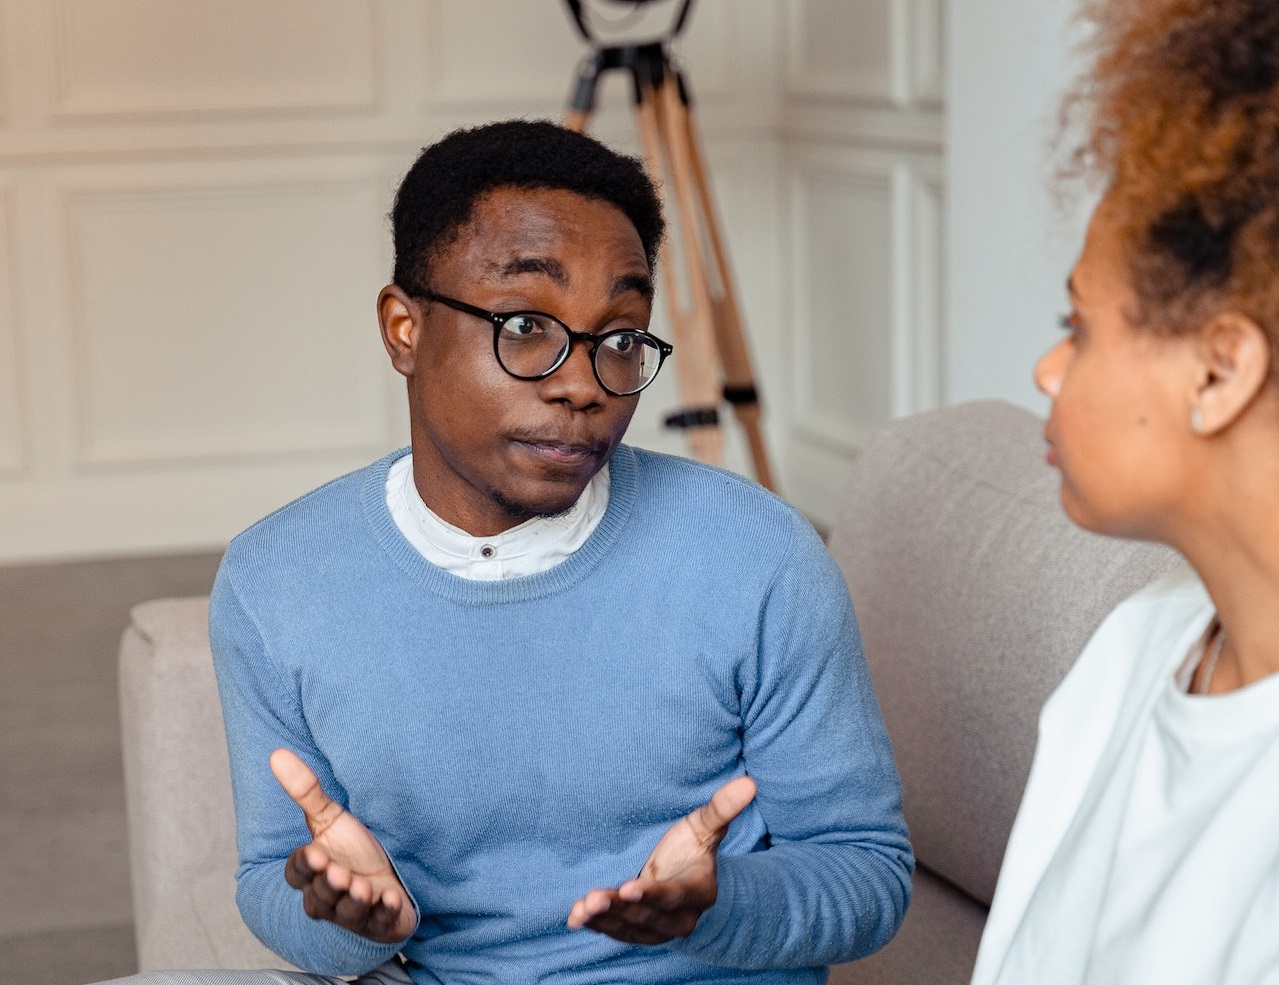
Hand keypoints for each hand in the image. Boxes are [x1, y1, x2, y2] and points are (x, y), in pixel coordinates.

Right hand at [270, 748, 416, 943]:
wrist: (392, 875)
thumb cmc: (355, 849)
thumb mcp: (331, 819)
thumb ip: (306, 791)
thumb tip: (276, 753)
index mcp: (313, 872)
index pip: (298, 873)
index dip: (305, 865)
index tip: (315, 852)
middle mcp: (329, 897)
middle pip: (319, 898)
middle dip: (329, 886)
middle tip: (340, 872)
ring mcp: (355, 913)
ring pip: (348, 914)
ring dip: (354, 902)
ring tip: (363, 888)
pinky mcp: (381, 924)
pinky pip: (380, 924)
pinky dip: (386, 914)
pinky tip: (392, 900)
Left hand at [566, 775, 756, 944]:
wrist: (684, 875)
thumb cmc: (692, 847)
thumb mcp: (706, 826)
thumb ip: (722, 808)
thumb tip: (749, 783)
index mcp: (699, 891)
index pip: (674, 895)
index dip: (653, 894)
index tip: (628, 887)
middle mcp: (680, 917)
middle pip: (648, 915)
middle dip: (620, 908)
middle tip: (594, 897)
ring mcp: (657, 928)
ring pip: (629, 927)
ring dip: (604, 919)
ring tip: (581, 908)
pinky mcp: (638, 931)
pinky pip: (616, 932)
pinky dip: (597, 925)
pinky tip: (575, 918)